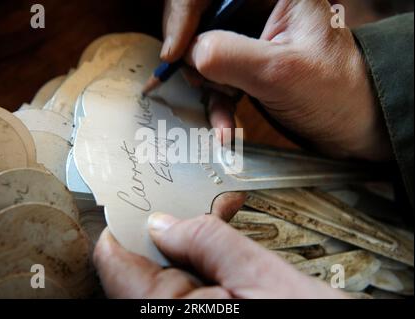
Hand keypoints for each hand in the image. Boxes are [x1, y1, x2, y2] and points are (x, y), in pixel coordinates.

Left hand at [93, 212, 346, 297]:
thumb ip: (207, 242)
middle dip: (168, 226)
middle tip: (189, 194)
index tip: (139, 196)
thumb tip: (162, 222)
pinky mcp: (199, 309)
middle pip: (142, 262)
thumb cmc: (303, 316)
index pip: (115, 262)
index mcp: (168, 311)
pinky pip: (187, 280)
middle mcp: (166, 315)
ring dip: (190, 238)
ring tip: (219, 211)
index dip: (126, 223)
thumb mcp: (258, 277)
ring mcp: (182, 313)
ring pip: (166, 269)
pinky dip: (203, 257)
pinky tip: (223, 236)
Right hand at [162, 0, 391, 160]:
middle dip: (196, 54)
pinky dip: (215, 102)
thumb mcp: (279, 72)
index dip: (185, 13)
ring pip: (203, 49)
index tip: (176, 52)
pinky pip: (215, 75)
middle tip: (200, 80)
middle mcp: (259, 7)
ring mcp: (251, 36)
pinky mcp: (246, 61)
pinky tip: (226, 128)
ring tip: (226, 104)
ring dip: (206, 84)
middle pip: (201, 17)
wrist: (349, 127)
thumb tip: (188, 53)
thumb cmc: (334, 94)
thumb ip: (229, 55)